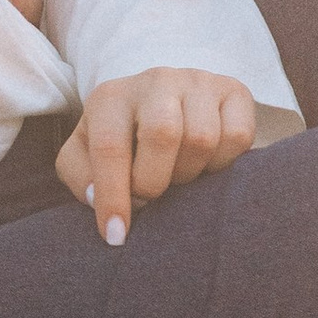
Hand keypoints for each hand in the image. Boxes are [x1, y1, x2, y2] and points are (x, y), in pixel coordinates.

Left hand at [57, 69, 257, 244]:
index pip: (109, 145)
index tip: (115, 235)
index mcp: (111, 97)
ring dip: (190, 174)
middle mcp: (155, 81)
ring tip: (177, 177)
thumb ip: (80, 177)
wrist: (165, 101)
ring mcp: (198, 82)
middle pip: (162, 135)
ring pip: (203, 138)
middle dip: (155, 181)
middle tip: (151, 197)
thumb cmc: (123, 137)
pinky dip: (223, 163)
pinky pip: (238, 136)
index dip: (113, 195)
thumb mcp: (87, 153)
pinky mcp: (234, 91)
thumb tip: (98, 199)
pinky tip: (206, 164)